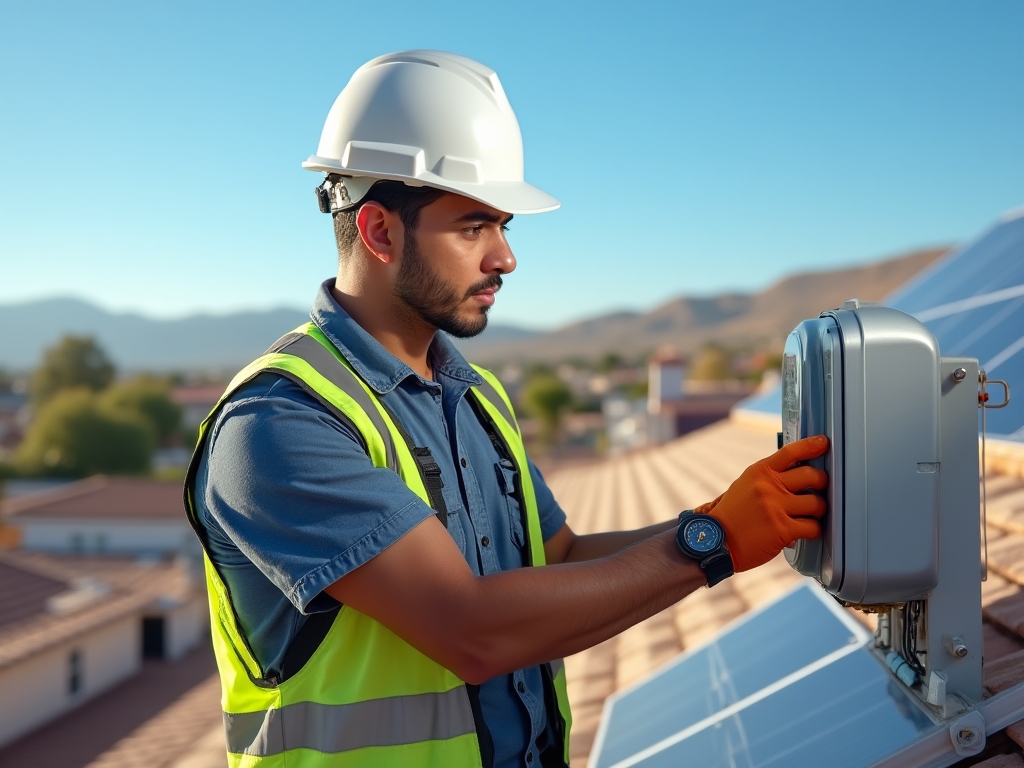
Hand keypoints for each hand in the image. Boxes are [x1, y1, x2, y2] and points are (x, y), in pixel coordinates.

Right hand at [703, 436, 828, 571]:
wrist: (714, 541)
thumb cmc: (732, 515)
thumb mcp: (745, 486)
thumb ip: (768, 479)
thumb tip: (799, 475)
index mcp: (759, 472)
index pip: (790, 452)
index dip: (811, 445)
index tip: (823, 443)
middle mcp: (768, 486)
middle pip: (812, 475)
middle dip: (821, 484)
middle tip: (818, 491)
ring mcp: (776, 507)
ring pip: (817, 503)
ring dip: (818, 510)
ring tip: (810, 516)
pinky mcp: (782, 529)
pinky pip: (813, 527)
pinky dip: (813, 530)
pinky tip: (806, 532)